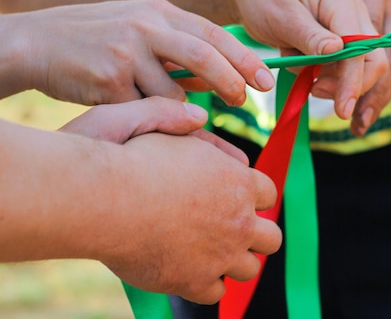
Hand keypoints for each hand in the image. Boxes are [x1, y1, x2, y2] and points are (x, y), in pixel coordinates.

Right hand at [5, 0, 273, 105]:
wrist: (39, 41)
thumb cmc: (99, 40)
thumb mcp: (142, 29)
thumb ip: (180, 47)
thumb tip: (220, 78)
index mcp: (160, 11)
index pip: (214, 35)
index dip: (244, 59)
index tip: (265, 80)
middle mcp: (147, 26)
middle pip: (204, 56)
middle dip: (231, 82)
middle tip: (243, 102)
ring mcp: (127, 51)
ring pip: (174, 93)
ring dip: (176, 108)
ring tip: (153, 102)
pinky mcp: (110, 79)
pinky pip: (145, 109)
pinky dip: (147, 116)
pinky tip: (128, 106)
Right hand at [59, 98, 281, 302]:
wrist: (101, 199)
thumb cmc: (125, 158)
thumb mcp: (152, 120)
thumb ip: (179, 117)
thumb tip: (198, 115)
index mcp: (238, 181)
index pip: (268, 194)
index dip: (253, 197)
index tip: (237, 199)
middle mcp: (238, 221)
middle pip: (271, 238)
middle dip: (255, 235)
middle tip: (230, 230)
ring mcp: (220, 255)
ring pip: (249, 269)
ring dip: (234, 262)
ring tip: (210, 253)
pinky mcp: (193, 282)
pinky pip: (216, 293)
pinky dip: (205, 284)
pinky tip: (187, 272)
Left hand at [212, 0, 388, 119]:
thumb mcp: (280, 15)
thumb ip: (309, 35)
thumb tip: (337, 52)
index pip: (360, 45)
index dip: (354, 80)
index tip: (343, 109)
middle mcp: (353, 12)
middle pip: (371, 60)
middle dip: (348, 85)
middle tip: (314, 91)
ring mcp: (350, 27)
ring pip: (359, 69)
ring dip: (333, 82)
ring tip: (301, 74)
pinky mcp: (342, 42)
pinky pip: (344, 69)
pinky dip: (325, 77)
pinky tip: (303, 69)